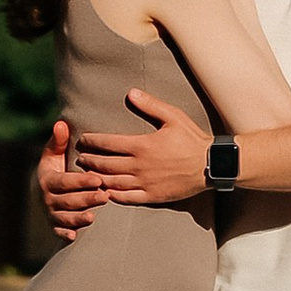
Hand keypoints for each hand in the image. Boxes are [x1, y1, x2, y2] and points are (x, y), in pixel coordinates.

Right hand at [34, 117, 105, 244]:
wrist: (45, 194)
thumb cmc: (56, 170)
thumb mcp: (54, 156)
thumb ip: (59, 141)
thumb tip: (61, 123)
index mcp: (48, 180)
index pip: (65, 181)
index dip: (80, 181)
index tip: (97, 178)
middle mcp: (48, 199)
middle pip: (68, 200)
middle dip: (86, 199)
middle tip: (105, 196)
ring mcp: (51, 214)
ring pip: (65, 217)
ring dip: (78, 218)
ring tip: (93, 216)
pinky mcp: (56, 227)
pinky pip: (59, 232)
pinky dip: (65, 234)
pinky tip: (74, 235)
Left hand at [72, 95, 212, 203]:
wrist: (211, 165)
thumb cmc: (192, 139)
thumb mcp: (174, 116)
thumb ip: (150, 105)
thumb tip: (131, 93)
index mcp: (142, 145)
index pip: (107, 143)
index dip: (91, 141)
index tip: (83, 140)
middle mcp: (139, 165)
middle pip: (104, 164)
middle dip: (88, 160)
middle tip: (79, 157)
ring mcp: (145, 182)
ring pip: (112, 182)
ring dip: (96, 178)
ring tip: (87, 174)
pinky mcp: (152, 196)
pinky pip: (126, 198)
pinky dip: (112, 195)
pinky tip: (105, 192)